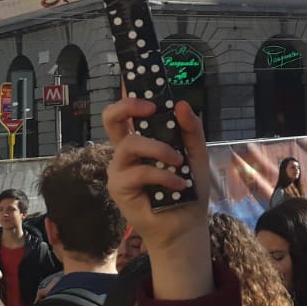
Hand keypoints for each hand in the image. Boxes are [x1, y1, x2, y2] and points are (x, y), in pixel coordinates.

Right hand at [101, 95, 208, 253]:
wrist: (185, 225)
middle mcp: (126, 151)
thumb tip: (182, 103)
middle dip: (128, 106)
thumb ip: (190, 129)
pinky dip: (163, 175)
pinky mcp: (119, 187)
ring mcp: (119, 168)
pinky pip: (139, 171)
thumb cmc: (188, 188)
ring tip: (179, 161)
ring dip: (159, 149)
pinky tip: (179, 183)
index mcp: (142, 140)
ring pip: (130, 143)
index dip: (128, 93)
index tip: (140, 80)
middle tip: (152, 109)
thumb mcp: (195, 153)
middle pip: (111, 119)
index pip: (129, 112)